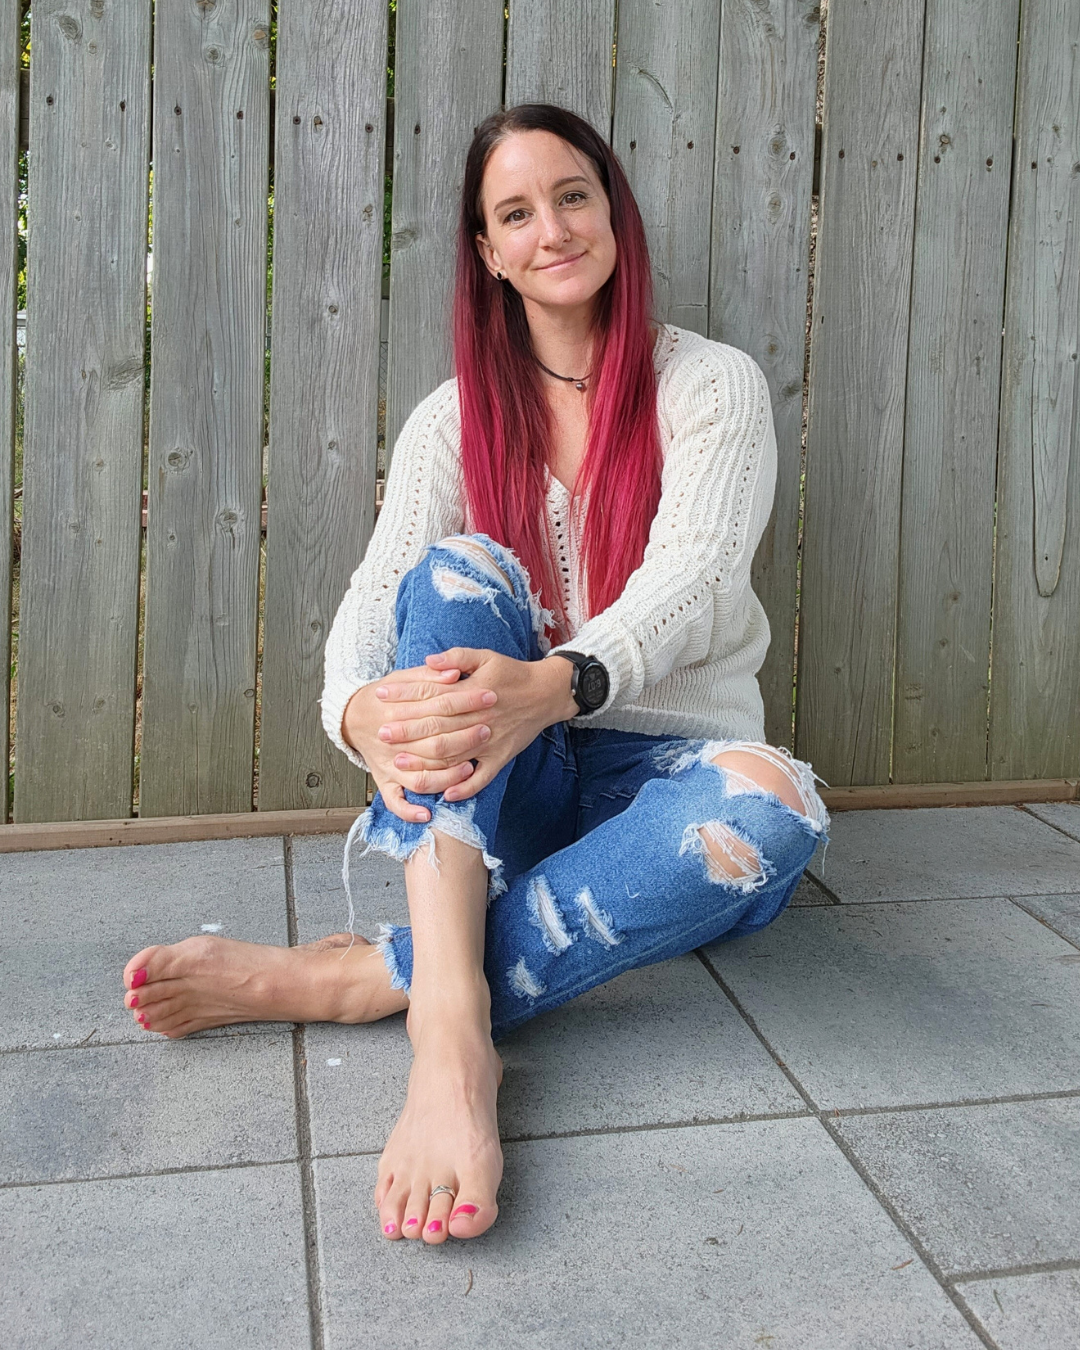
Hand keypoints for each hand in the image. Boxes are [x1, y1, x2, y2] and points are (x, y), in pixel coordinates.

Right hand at [342, 665, 497, 822]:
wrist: (352, 716)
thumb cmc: (384, 697)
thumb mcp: (402, 678)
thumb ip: (429, 675)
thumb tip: (454, 673)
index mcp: (396, 712)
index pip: (439, 707)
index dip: (467, 701)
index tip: (490, 696)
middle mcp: (392, 742)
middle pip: (434, 745)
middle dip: (465, 738)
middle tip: (487, 730)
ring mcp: (388, 765)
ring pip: (420, 778)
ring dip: (447, 776)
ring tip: (469, 767)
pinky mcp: (383, 781)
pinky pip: (395, 802)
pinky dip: (409, 811)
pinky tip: (427, 814)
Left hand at [377, 647, 575, 803]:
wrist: (546, 693)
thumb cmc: (512, 673)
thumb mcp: (486, 656)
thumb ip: (457, 657)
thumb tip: (429, 660)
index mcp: (472, 692)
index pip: (432, 695)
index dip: (405, 695)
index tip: (382, 697)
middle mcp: (479, 719)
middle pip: (437, 727)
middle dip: (407, 731)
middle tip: (381, 734)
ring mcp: (490, 742)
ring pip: (454, 756)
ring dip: (426, 762)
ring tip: (400, 764)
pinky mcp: (501, 758)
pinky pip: (482, 778)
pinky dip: (465, 788)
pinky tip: (445, 794)